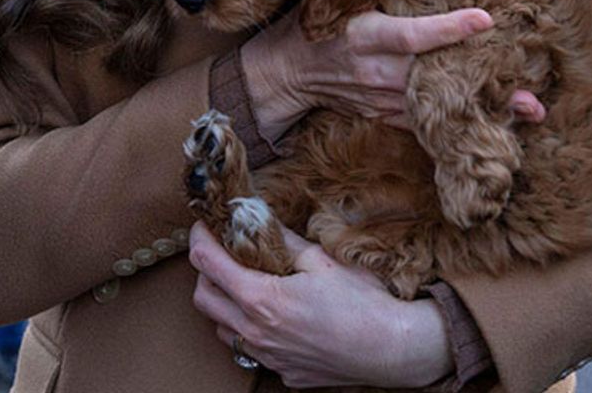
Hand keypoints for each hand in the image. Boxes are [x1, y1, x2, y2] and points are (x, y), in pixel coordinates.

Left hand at [189, 223, 451, 388]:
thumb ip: (282, 241)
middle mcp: (256, 332)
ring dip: (224, 304)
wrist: (391, 350)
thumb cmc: (361, 303)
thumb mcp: (321, 260)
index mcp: (262, 299)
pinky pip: (250, 350)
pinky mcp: (282, 372)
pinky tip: (274, 317)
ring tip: (247, 286)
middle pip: (203, 298)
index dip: (200, 238)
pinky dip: (250, 330)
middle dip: (205, 272)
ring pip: (221, 329)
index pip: (208, 263)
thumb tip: (258, 219)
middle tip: (223, 254)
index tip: (204, 225)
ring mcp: (267, 356)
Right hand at [240, 8, 542, 140]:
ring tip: (529, 110)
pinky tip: (497, 122)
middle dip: (484, 87)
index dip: (448, 29)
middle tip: (532, 95)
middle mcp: (376, 72)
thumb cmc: (320, 20)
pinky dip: (460, 122)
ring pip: (439, 108)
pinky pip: (427, 123)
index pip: (411, 34)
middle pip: (437, 81)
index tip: (485, 19)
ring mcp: (382, 99)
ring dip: (483, 110)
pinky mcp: (385, 116)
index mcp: (364, 34)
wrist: (286, 71)